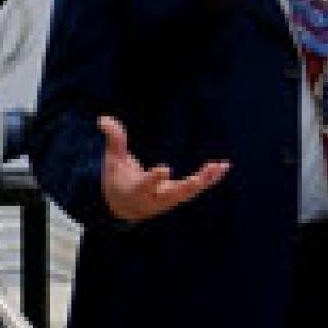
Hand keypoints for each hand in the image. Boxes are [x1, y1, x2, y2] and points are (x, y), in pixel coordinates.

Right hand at [98, 115, 230, 221]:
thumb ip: (114, 140)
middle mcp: (155, 198)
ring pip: (189, 192)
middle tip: (198, 180)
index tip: (165, 169)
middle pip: (172, 195)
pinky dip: (210, 179)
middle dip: (186, 187)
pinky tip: (223, 167)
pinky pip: (197, 188)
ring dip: (205, 180)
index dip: (155, 179)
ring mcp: (169, 200)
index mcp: (136, 191)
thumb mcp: (112, 161)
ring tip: (220, 166)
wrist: (125, 208)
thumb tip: (104, 119)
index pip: (146, 185)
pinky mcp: (179, 196)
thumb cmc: (118, 180)